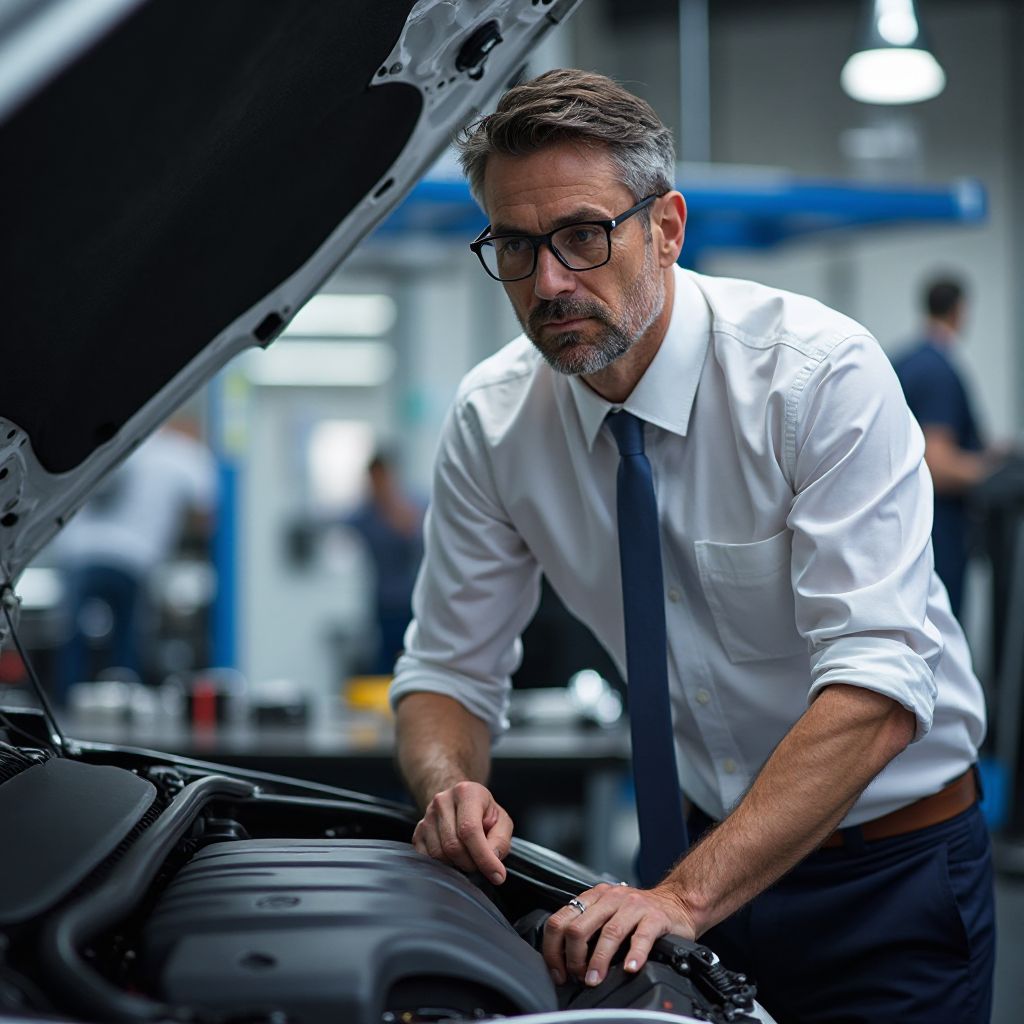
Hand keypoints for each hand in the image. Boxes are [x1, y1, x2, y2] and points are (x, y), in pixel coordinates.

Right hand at [412, 780, 512, 883]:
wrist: (460, 803)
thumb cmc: (484, 814)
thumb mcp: (501, 821)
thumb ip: (500, 840)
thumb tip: (492, 860)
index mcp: (466, 792)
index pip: (470, 830)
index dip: (484, 857)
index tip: (497, 876)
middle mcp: (442, 801)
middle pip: (453, 845)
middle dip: (471, 863)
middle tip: (481, 863)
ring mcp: (427, 816)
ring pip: (439, 854)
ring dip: (457, 865)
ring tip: (468, 856)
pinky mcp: (418, 831)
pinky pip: (427, 858)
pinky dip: (442, 865)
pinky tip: (454, 858)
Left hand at [542, 882, 697, 986]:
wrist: (676, 902)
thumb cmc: (638, 912)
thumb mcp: (606, 912)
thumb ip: (587, 927)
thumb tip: (563, 961)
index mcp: (593, 898)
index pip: (560, 920)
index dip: (553, 949)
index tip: (558, 971)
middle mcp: (610, 898)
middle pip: (579, 928)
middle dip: (573, 958)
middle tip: (578, 977)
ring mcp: (634, 906)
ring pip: (609, 933)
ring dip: (599, 961)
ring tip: (595, 979)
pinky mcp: (655, 917)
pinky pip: (642, 936)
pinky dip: (634, 954)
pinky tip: (630, 968)